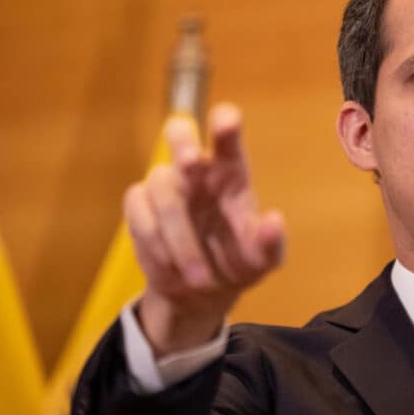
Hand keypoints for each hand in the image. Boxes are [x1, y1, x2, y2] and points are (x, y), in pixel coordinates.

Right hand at [124, 103, 284, 355]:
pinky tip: (173, 267)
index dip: (225, 122)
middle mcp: (196, 170)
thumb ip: (271, 243)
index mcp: (231, 172)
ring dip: (179, 236)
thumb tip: (274, 220)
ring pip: (160, 184)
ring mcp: (165, 184)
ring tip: (199, 278)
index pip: (227, 135)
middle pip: (178, 130)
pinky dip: (156, 243)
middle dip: (181, 141)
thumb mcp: (262, 260)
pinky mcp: (140, 205)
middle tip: (189, 162)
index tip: (226, 123)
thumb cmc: (238, 263)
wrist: (201, 291)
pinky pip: (139, 211)